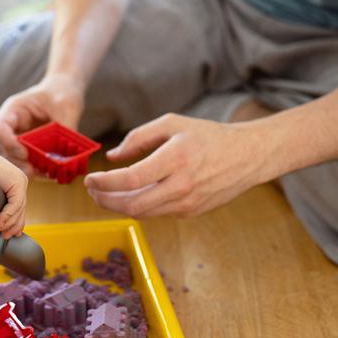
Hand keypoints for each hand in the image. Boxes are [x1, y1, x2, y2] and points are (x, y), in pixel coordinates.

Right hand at [0, 73, 85, 174]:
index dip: (7, 143)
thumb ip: (65, 128)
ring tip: (43, 174)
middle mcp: (11, 126)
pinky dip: (35, 171)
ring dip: (24, 170)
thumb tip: (67, 156)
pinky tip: (48, 174)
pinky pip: (26, 164)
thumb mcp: (66, 106)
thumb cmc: (61, 93)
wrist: (64, 92)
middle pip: (2, 149)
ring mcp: (17, 139)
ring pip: (11, 160)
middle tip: (33, 171)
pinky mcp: (27, 150)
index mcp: (13, 110)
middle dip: (16, 162)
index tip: (25, 152)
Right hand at [0, 139, 27, 238]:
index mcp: (14, 184)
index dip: (16, 222)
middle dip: (13, 226)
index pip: (19, 207)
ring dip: (7, 223)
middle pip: (21, 210)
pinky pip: (15, 205)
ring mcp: (21, 182)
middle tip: (5, 236)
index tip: (11, 234)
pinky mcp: (18, 183)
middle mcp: (20, 183)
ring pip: (18, 210)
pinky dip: (7, 216)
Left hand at [83, 114, 267, 218]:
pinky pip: (157, 213)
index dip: (105, 183)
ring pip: (142, 213)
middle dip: (105, 200)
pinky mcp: (191, 213)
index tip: (90, 179)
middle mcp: (182, 185)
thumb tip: (113, 157)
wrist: (247, 156)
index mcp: (176, 159)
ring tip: (105, 194)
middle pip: (132, 205)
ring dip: (118, 206)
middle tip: (92, 190)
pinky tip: (130, 195)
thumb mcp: (172, 123)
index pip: (130, 180)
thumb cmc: (208, 135)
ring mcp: (188, 203)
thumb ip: (138, 137)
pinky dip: (139, 206)